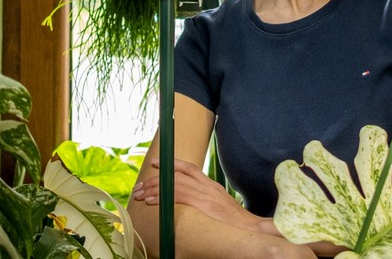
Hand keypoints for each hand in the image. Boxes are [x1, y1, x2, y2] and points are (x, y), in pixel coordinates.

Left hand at [132, 158, 262, 232]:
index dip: (171, 165)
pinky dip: (163, 197)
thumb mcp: (220, 206)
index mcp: (211, 185)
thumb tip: (191, 204)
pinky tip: (151, 201)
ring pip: (174, 185)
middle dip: (155, 179)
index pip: (189, 168)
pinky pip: (179, 196)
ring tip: (140, 194)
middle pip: (176, 176)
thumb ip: (207, 201)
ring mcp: (206, 194)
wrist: (251, 227)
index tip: (155, 164)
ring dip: (154, 188)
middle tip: (139, 185)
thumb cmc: (235, 222)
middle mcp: (208, 186)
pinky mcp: (204, 205)